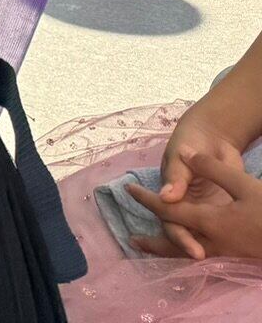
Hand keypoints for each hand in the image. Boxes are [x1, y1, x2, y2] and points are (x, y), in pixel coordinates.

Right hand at [131, 101, 248, 258]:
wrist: (213, 135)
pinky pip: (222, 229)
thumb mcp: (180, 157)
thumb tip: (165, 197)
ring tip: (215, 263)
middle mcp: (185, 209)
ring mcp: (205, 210)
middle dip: (191, 250)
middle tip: (205, 260)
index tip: (195, 252)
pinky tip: (234, 254)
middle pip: (184, 235)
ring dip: (207, 251)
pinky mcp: (224, 209)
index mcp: (170, 197)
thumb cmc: (190, 143)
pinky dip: (225, 242)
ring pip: (202, 236)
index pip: (172, 223)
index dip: (181, 238)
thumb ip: (176, 177)